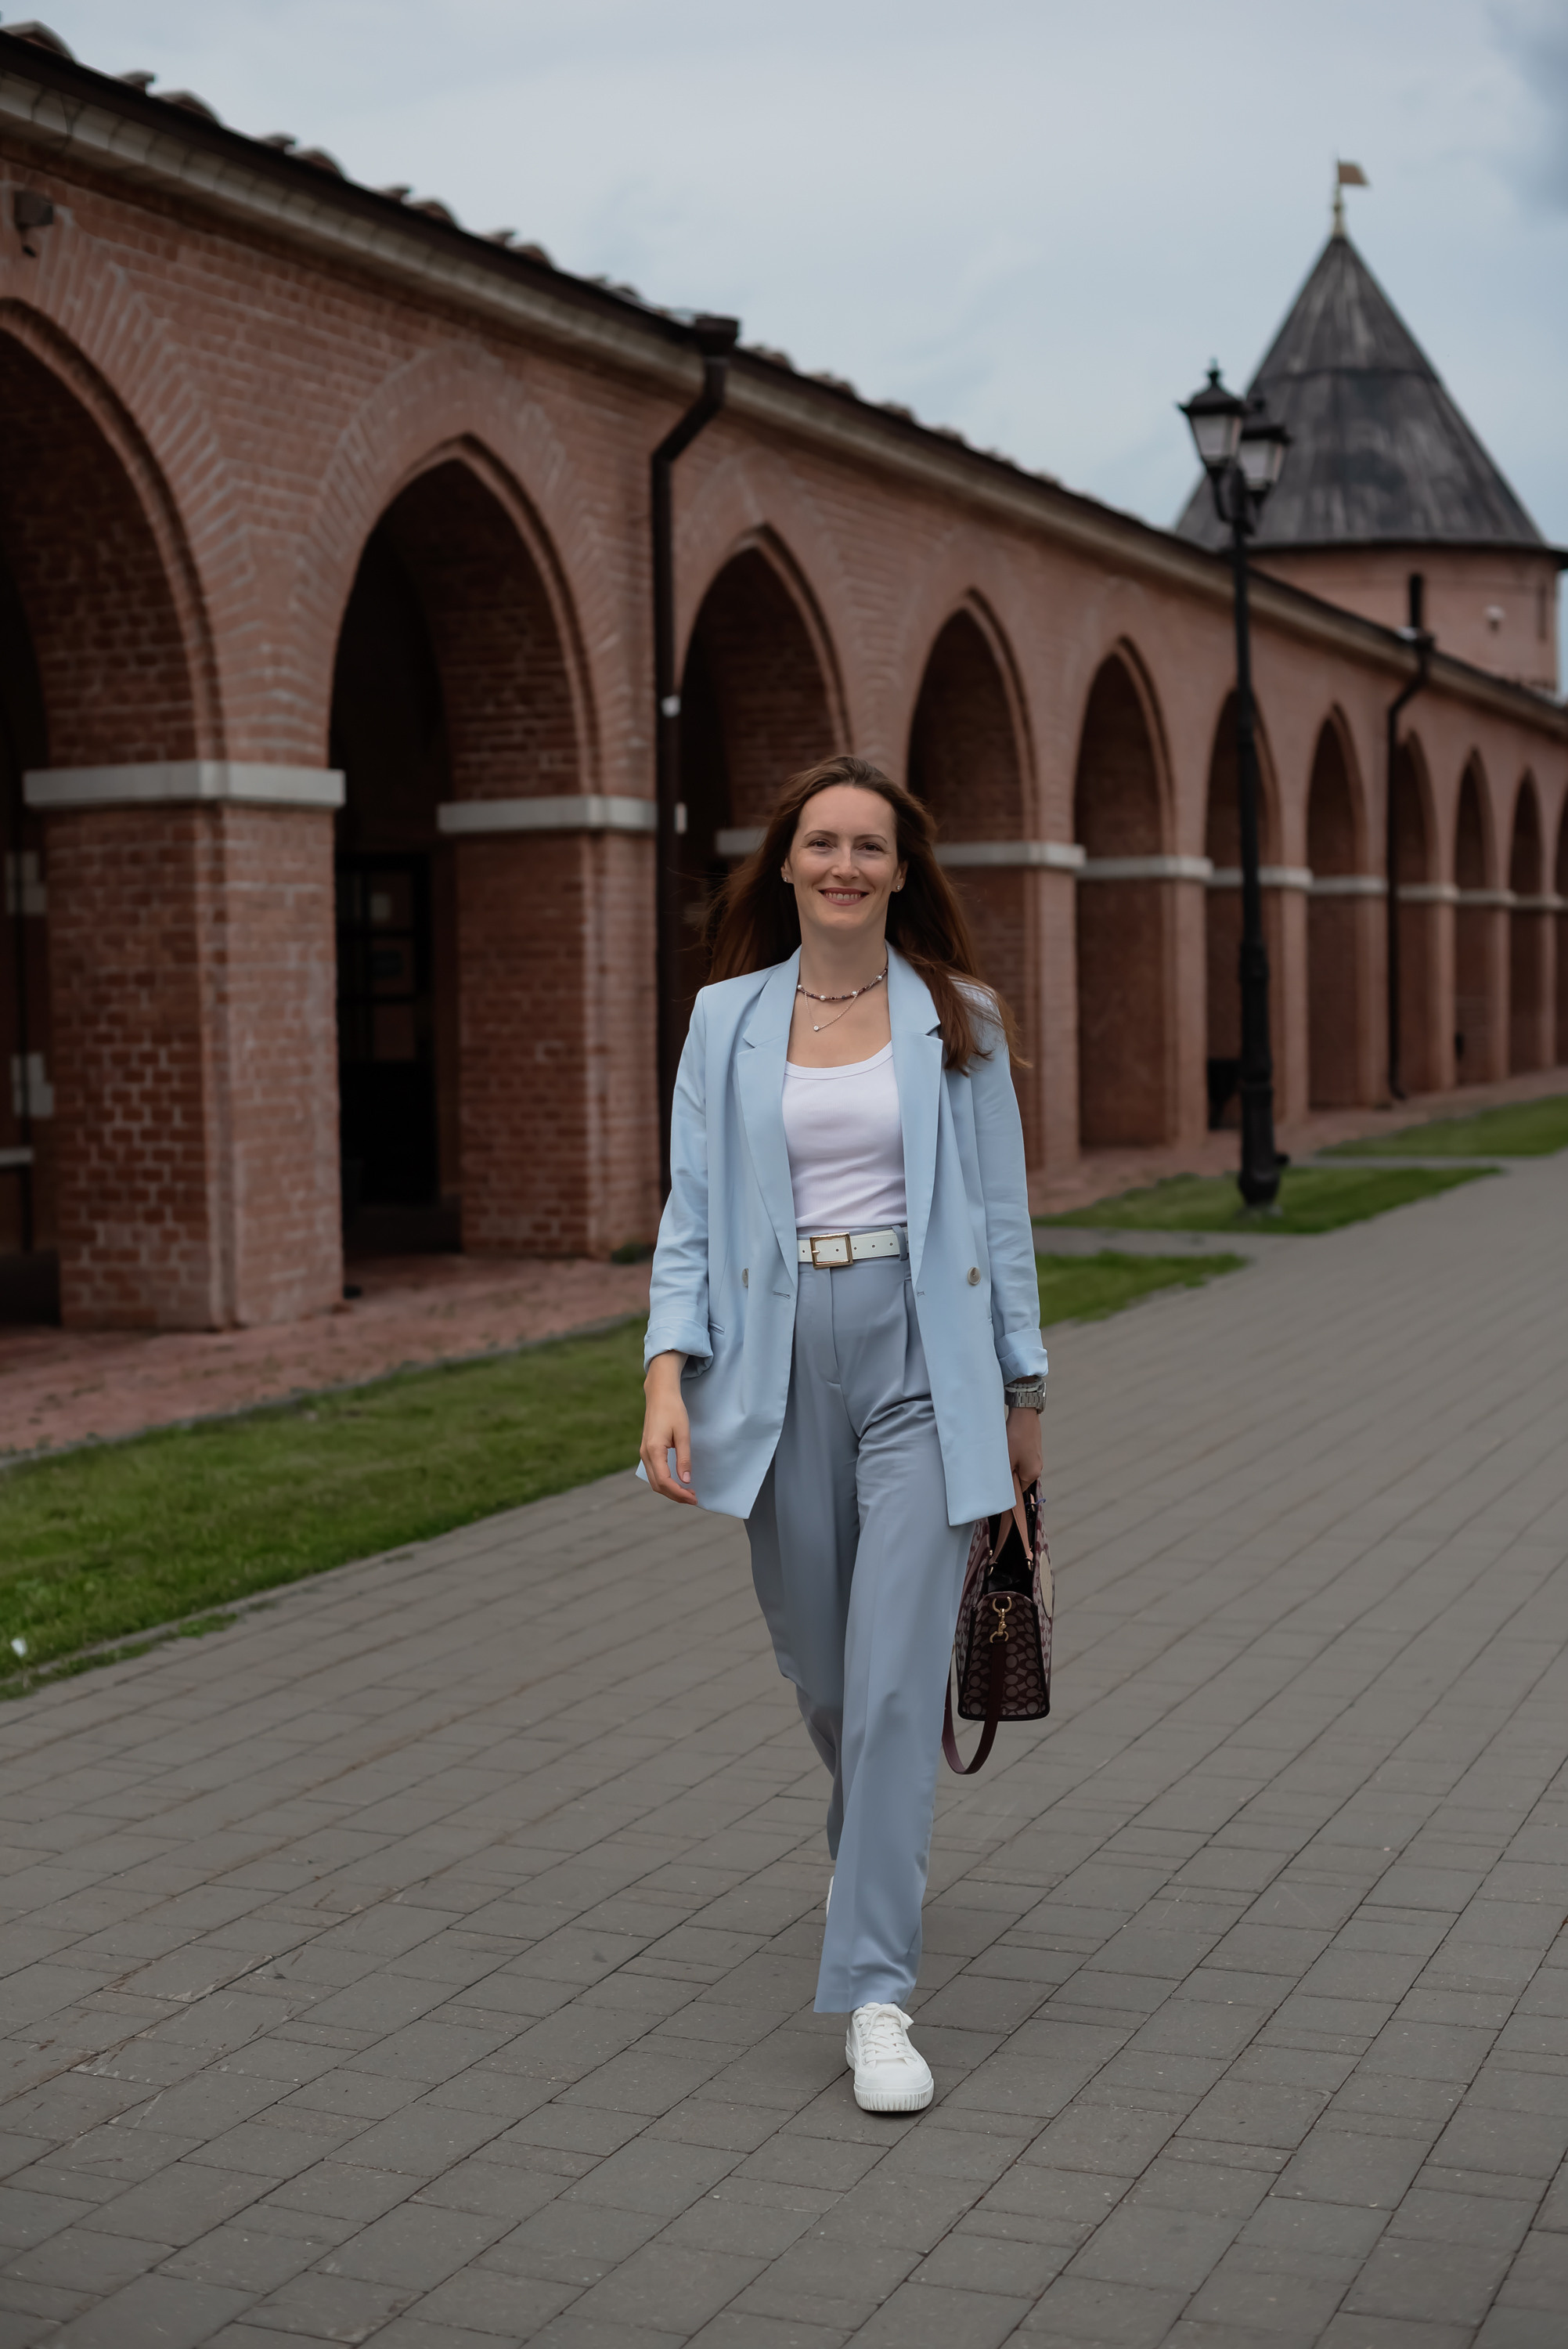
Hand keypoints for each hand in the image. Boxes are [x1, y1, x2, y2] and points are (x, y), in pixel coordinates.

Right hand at [641, 1354, 697, 1504]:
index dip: (679, 1493)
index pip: (664, 1481)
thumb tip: (685, 1480)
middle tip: (693, 1498)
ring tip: (688, 1492)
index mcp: (653, 1450)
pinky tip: (677, 1482)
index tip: (693, 1497)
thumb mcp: (683, 1434)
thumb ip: (684, 1458)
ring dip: (670, 1490)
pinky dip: (665, 1482)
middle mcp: (645, 1454)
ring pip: (654, 1481)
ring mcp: (644, 1453)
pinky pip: (654, 1473)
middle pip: (658, 1485)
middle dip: (675, 1495)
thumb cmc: (673, 1410)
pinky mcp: (646, 1451)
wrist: (660, 1395)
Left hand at [1007, 1404, 1041, 1494]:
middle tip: (998, 1466)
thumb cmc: (1016, 1438)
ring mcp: (1036, 1458)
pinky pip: (1022, 1458)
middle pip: (1019, 1479)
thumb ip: (1005, 1477)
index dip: (1008, 1489)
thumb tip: (1001, 1490)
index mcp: (1032, 1475)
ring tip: (1003, 1454)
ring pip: (1019, 1467)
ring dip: (1010, 1464)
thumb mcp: (1007, 1460)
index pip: (1018, 1490)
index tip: (998, 1485)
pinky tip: (1008, 1447)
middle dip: (1008, 1474)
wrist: (1025, 1415)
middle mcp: (1037, 1468)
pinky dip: (1014, 1456)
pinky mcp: (1033, 1449)